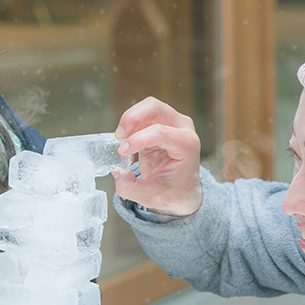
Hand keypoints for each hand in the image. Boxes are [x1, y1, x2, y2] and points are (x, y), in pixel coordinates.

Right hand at [113, 97, 202, 216]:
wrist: (183, 191)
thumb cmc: (173, 192)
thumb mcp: (151, 197)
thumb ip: (130, 188)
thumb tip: (117, 173)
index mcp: (187, 145)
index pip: (161, 132)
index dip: (138, 139)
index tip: (123, 152)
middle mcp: (183, 128)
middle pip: (155, 107)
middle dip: (132, 117)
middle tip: (119, 136)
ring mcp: (173, 122)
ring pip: (147, 107)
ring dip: (130, 121)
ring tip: (121, 141)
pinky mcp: (161, 123)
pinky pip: (142, 116)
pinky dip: (130, 126)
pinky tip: (127, 144)